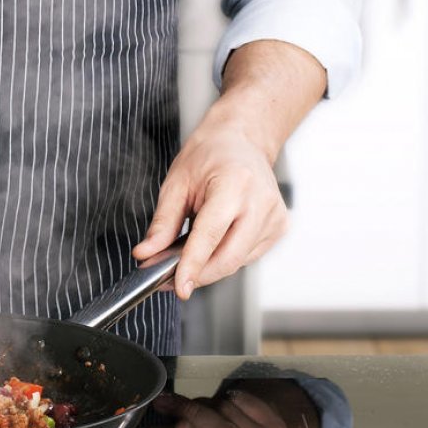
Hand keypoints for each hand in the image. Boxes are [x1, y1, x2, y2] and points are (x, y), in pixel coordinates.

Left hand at [132, 119, 287, 298]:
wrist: (242, 140)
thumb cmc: (211, 154)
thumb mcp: (177, 182)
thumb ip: (163, 223)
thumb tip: (147, 253)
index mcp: (235, 184)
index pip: (211, 235)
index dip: (193, 265)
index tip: (179, 286)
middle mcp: (261, 201)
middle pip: (229, 258)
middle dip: (198, 274)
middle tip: (168, 277)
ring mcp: (275, 216)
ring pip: (237, 262)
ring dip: (209, 267)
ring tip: (188, 252)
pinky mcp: (279, 228)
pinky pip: (247, 256)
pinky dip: (225, 257)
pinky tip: (214, 241)